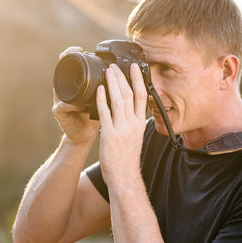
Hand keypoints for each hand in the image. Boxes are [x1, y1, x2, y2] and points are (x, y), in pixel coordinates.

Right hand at [52, 47, 99, 145]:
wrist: (84, 136)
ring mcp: (59, 100)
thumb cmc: (93, 116)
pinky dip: (72, 105)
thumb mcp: (101, 98)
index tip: (81, 48)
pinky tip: (81, 105)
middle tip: (76, 52)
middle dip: (66, 59)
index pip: (70, 66)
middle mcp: (65, 90)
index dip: (72, 54)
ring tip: (80, 78)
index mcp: (75, 85)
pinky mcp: (59, 112)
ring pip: (60, 86)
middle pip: (61, 70)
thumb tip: (121, 74)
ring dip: (69, 80)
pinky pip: (63, 106)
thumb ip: (107, 87)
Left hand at [96, 63, 147, 186]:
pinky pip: (105, 113)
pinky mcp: (110, 134)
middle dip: (122, 77)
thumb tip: (131, 109)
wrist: (124, 176)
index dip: (138, 79)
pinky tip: (99, 89)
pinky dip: (102, 99)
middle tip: (115, 66)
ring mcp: (122, 128)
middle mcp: (133, 123)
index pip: (142, 96)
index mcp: (140, 123)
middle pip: (129, 94)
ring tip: (108, 71)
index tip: (135, 67)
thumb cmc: (127, 158)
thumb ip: (132, 122)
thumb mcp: (135, 137)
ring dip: (113, 83)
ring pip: (118, 100)